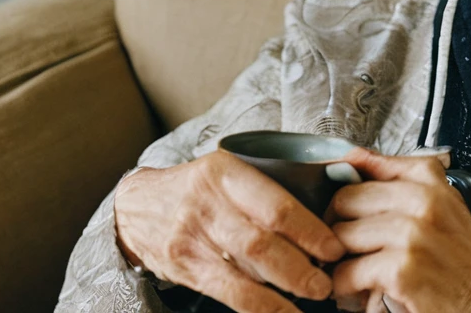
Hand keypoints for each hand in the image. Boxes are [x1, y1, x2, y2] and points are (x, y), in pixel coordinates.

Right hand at [114, 150, 345, 312]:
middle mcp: (208, 204)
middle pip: (261, 242)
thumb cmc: (197, 189)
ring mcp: (193, 238)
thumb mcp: (227, 171)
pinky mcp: (185, 267)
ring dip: (284, 289)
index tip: (335, 247)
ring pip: (245, 270)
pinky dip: (260, 306)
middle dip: (300, 267)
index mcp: (226, 172)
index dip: (309, 230)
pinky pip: (228, 292)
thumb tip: (327, 206)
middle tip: (326, 283)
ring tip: (313, 296)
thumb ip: (268, 187)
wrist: (136, 207)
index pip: (275, 205)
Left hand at [327, 148, 470, 312]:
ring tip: (351, 269)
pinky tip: (358, 289)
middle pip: (345, 199)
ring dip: (339, 259)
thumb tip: (351, 158)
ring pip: (341, 236)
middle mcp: (421, 199)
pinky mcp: (402, 269)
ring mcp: (410, 233)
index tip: (340, 207)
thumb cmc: (462, 255)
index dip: (342, 188)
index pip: (362, 163)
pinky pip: (348, 271)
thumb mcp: (441, 202)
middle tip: (342, 244)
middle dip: (336, 225)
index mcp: (427, 178)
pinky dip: (345, 285)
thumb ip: (400, 177)